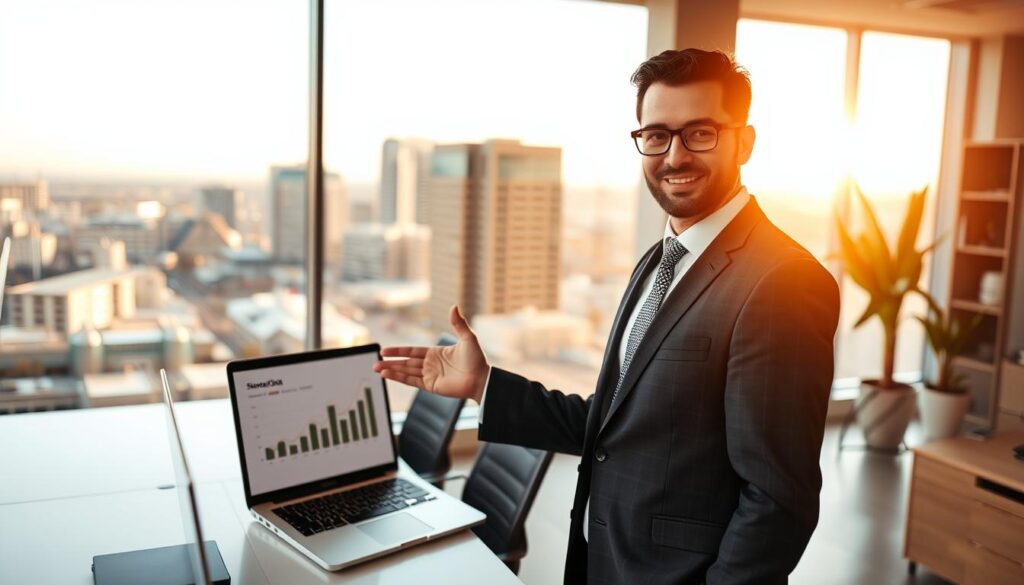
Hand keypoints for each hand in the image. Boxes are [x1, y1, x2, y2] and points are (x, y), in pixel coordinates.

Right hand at [373, 305, 489, 403]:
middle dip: (390, 362)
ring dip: (392, 370)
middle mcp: (430, 365)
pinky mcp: (431, 386)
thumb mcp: (468, 338)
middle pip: (406, 362)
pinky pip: (412, 381)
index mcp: (435, 353)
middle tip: (375, 362)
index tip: (384, 350)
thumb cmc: (477, 359)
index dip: (398, 351)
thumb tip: (454, 306)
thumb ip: (458, 324)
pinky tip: (388, 375)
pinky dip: (400, 378)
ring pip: (406, 372)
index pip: (412, 351)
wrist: (482, 379)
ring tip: (376, 369)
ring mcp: (430, 376)